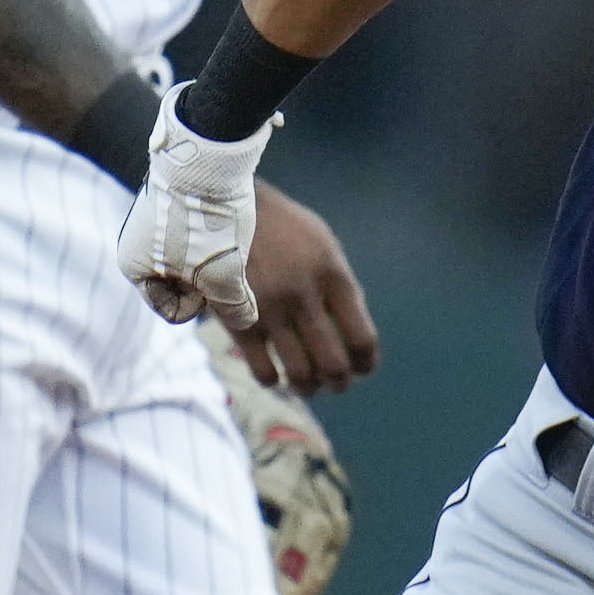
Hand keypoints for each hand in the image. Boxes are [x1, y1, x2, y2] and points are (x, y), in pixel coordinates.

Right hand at [118, 87, 272, 328]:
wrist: (208, 150)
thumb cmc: (208, 219)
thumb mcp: (223, 274)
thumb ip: (233, 308)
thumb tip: (246, 322)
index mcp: (133, 266)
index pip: (173, 311)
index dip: (201, 304)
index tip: (213, 277)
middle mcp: (137, 244)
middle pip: (186, 285)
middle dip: (210, 277)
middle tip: (224, 252)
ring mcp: (155, 221)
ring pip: (196, 259)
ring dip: (217, 255)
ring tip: (229, 232)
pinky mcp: (175, 201)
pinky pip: (199, 232)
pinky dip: (217, 232)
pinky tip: (230, 218)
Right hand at [235, 184, 378, 395]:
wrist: (227, 206)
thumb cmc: (283, 227)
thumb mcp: (324, 245)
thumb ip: (340, 287)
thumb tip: (353, 336)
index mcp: (333, 275)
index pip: (362, 338)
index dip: (366, 363)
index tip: (362, 369)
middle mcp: (304, 296)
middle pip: (334, 364)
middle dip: (339, 382)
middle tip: (336, 384)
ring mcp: (270, 310)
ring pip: (300, 374)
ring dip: (309, 388)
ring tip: (309, 386)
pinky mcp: (239, 320)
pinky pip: (263, 370)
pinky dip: (273, 380)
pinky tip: (275, 376)